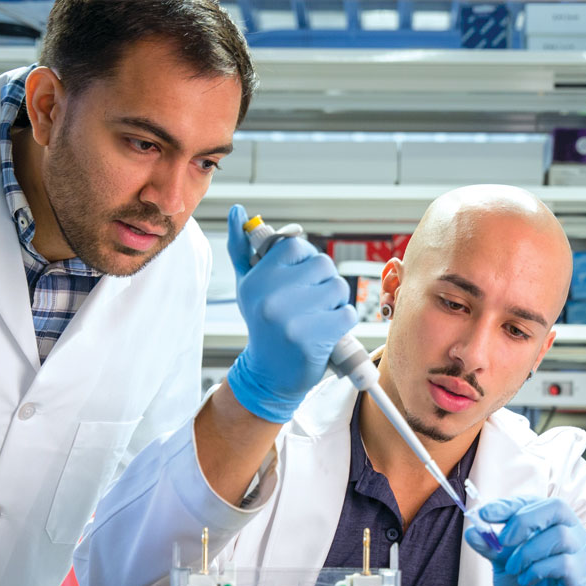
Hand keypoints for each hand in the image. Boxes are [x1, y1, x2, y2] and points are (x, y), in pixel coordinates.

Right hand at [223, 204, 357, 423]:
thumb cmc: (262, 323)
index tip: (297, 279)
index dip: (304, 260)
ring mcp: (292, 320)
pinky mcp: (314, 339)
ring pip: (337, 288)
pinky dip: (341, 322)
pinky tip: (324, 332)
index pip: (296, 246)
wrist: (269, 375)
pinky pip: (347, 313)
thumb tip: (238, 210)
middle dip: (321, 281)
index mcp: (257, 280)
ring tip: (315, 317)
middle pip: (322, 264)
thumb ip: (243, 248)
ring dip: (333, 302)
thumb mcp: (247, 285)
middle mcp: (271, 298)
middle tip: (308, 301)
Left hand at [463, 496, 585, 585]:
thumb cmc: (521, 582)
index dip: (508, 505)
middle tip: (503, 540)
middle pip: (556, 507)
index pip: (532, 502)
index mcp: (548, 520)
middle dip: (524, 520)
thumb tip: (472, 531)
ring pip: (560, 535)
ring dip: (528, 551)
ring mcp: (579, 551)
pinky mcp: (582, 574)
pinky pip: (564, 563)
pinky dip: (538, 569)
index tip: (484, 514)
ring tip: (512, 568)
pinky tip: (526, 580)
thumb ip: (489, 546)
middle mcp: (570, 530)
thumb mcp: (500, 562)